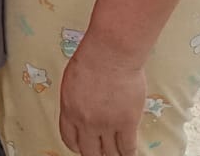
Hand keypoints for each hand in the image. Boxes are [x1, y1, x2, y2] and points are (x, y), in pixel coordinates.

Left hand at [58, 38, 145, 155]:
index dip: (77, 146)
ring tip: (116, 153)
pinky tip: (129, 153)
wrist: (111, 53)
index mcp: (69, 110)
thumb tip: (81, 111)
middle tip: (101, 151)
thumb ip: (75, 101)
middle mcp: (85, 121)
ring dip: (113, 154)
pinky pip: (127, 148)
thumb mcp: (72, 81)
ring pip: (110, 154)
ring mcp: (106, 124)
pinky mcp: (126, 123)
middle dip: (95, 153)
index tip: (82, 147)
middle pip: (89, 152)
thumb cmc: (92, 57)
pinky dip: (128, 154)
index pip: (69, 139)